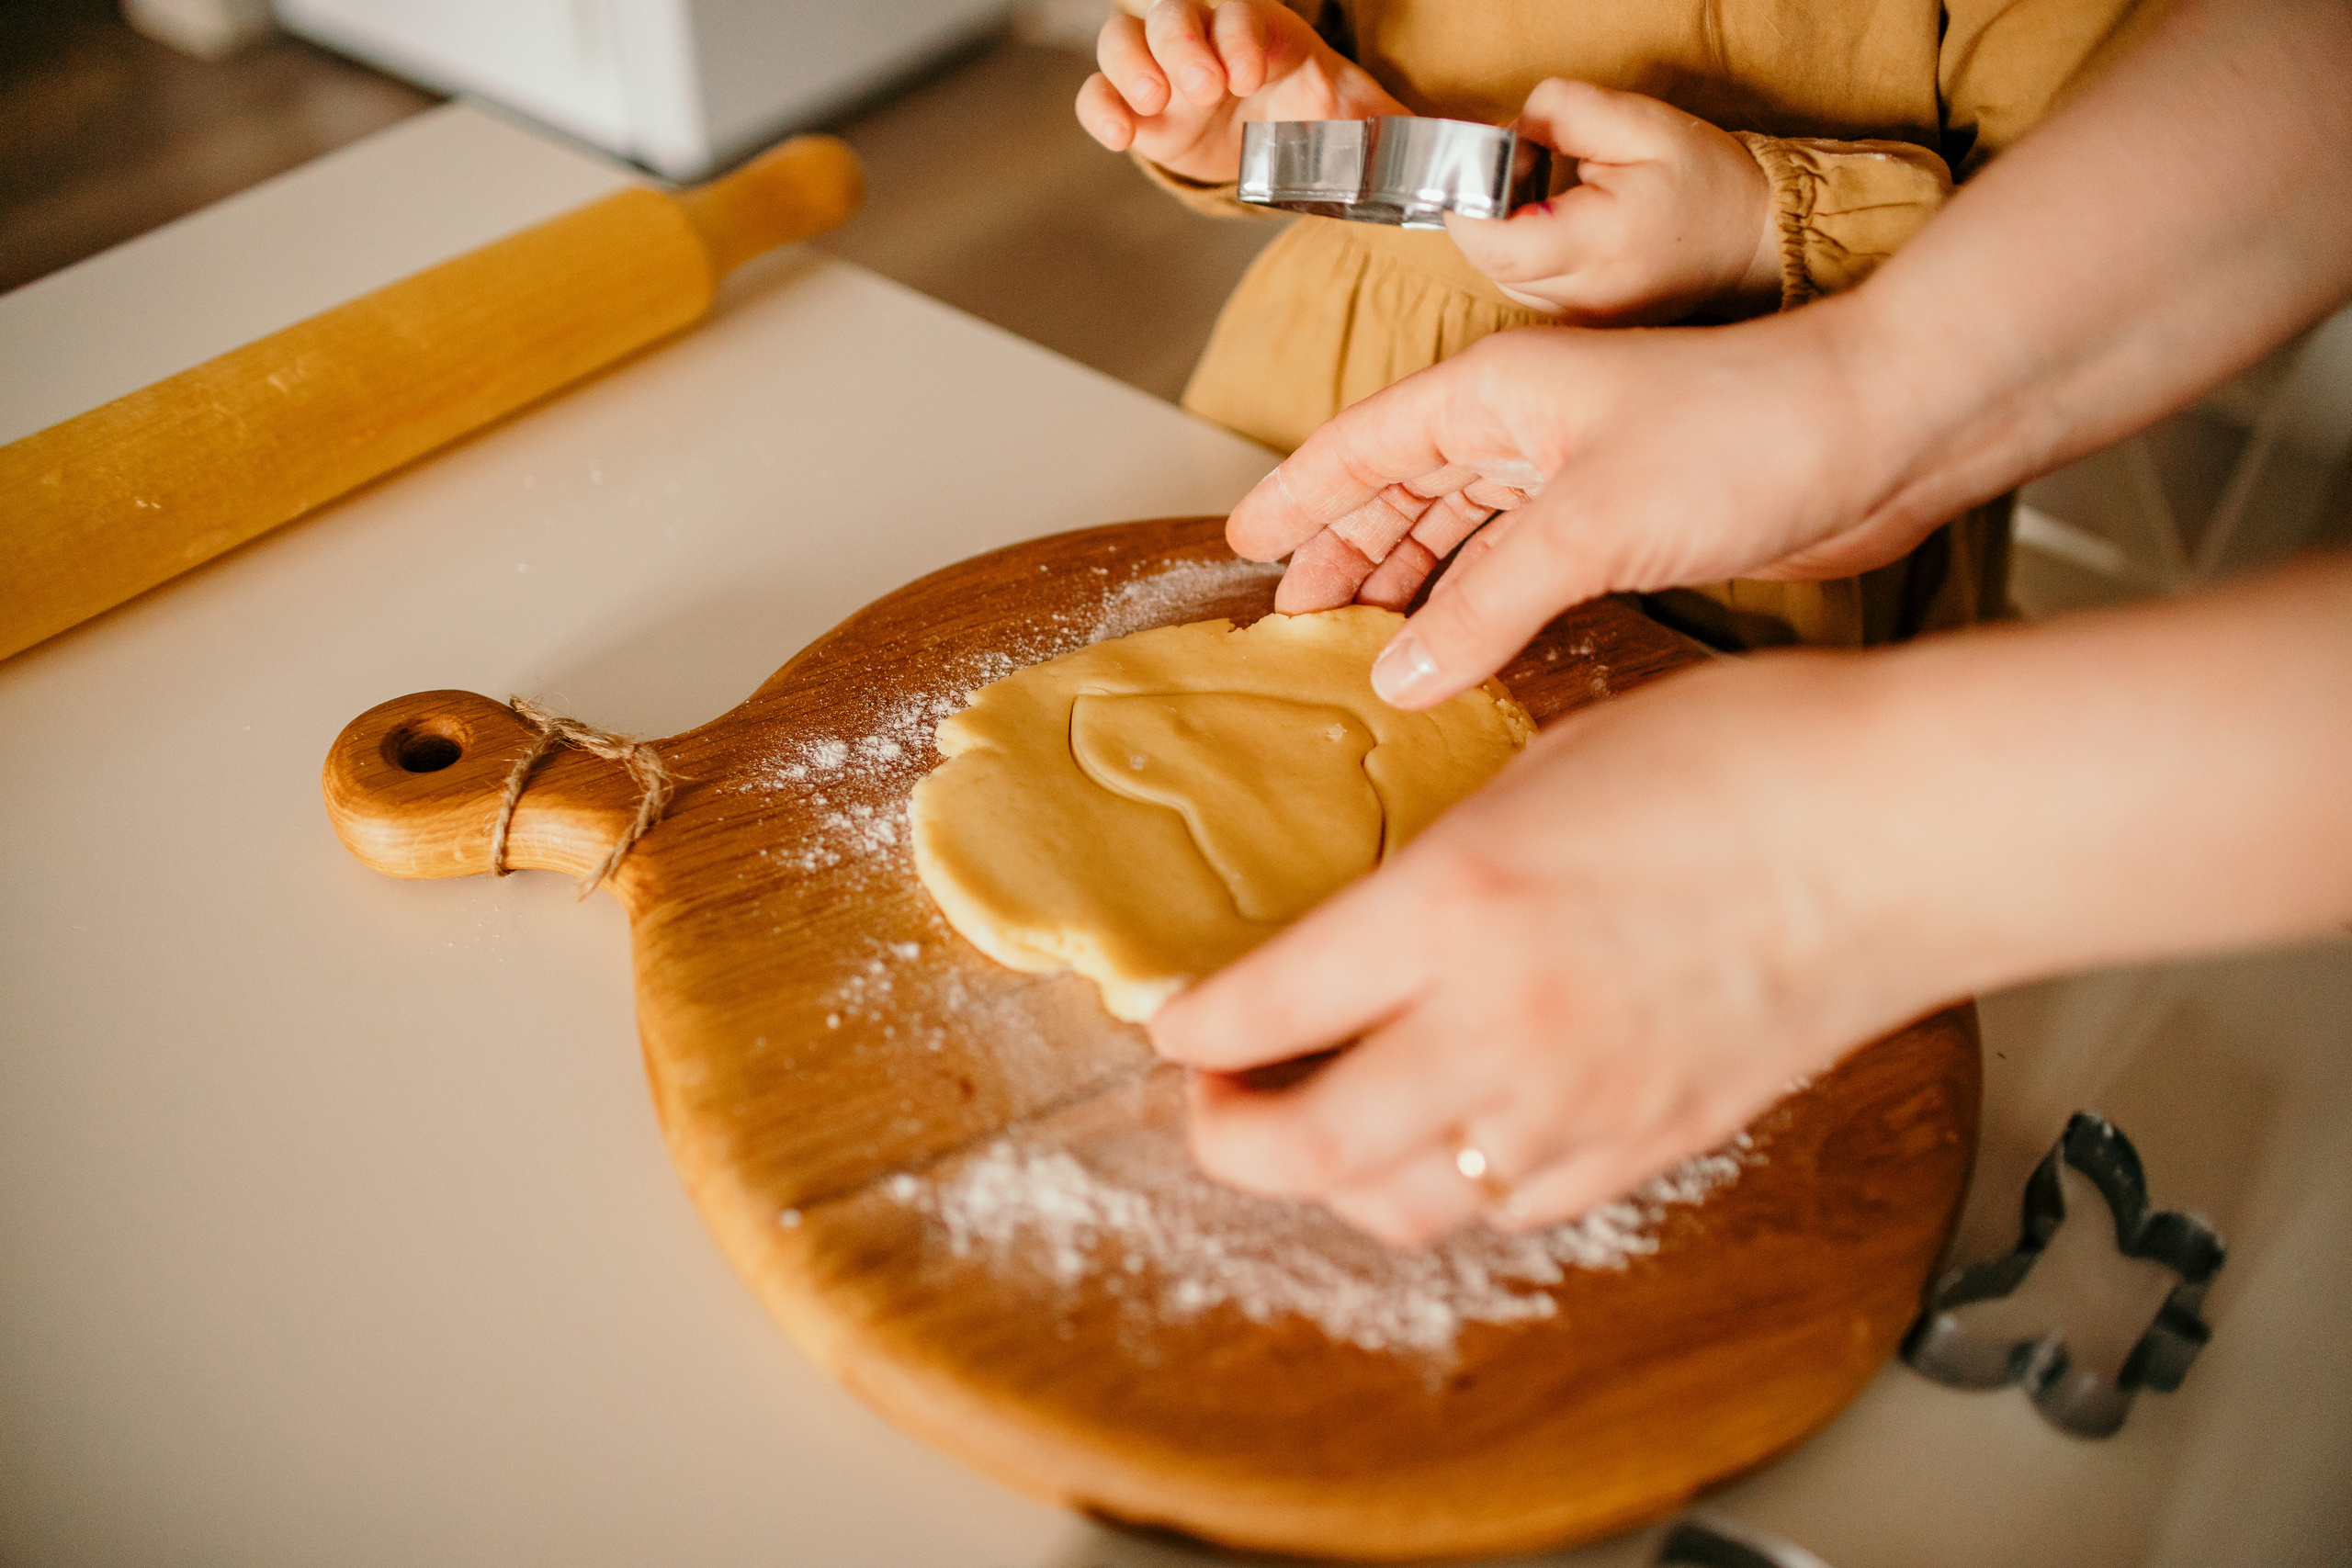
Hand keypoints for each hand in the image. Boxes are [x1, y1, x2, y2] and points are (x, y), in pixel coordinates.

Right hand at [1076, 0, 1407, 185]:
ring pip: (1121, 38)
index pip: (1237, 7)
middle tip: (1205, 85)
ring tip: (1160, 103)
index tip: (1252, 70)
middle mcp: (1201, 33)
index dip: (1239, 30)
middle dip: (1181, 40)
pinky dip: (1100, 108)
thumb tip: (1472, 148)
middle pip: (1169, 9)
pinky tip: (1121, 133)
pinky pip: (1096, 94)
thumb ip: (1400, 126)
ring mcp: (1160, 69)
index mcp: (1257, 24)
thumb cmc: (1314, 115)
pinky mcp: (1136, 111)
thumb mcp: (1359, 116)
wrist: (1274, 146)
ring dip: (1132, 65)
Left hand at [1146, 649, 1956, 1247]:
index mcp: (1453, 907)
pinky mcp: (1648, 1146)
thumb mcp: (1540, 769)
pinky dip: (1446, 1186)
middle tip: (1212, 1098)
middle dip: (1223, 1134)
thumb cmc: (1741, 758)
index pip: (1260, 1009)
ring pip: (1397, 1204)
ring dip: (1330, 1178)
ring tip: (1318, 1123)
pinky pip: (1508, 1207)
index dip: (1191, 1029)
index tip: (1171, 1023)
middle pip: (1299, 1149)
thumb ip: (1438, 871)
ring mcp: (1578, 1106)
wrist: (1903, 830)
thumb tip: (1365, 933)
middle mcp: (1499, 1026)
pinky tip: (1442, 1136)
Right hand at [1239, 306, 1941, 706]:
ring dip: (1406, 581)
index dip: (1297, 496)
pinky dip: (1475, 602)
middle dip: (1342, 552)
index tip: (1242, 544)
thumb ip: (1483, 604)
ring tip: (1353, 638)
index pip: (1360, 445)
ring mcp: (1571, 472)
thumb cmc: (1744, 434)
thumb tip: (1396, 675)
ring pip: (1457, 529)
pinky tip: (1453, 644)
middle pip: (1400, 490)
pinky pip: (1515, 565)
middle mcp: (1522, 425)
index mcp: (1491, 392)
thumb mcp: (1589, 524)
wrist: (1879, 437)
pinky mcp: (1620, 521)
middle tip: (1288, 620)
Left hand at [1444, 80, 1781, 323]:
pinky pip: (1530, 290)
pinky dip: (1528, 255)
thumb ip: (1564, 113)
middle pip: (1491, 263)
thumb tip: (1509, 135)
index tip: (1482, 166)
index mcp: (1600, 247)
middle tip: (1526, 167)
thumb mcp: (1640, 123)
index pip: (1497, 246)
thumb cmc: (1704, 182)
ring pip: (1505, 279)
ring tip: (1553, 196)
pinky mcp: (1584, 327)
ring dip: (1507, 233)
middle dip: (1488, 210)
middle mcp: (1586, 299)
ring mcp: (1583, 322)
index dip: (1470, 206)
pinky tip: (1562, 227)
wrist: (1751, 241)